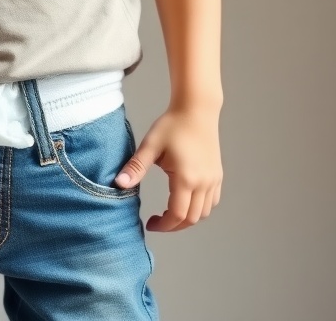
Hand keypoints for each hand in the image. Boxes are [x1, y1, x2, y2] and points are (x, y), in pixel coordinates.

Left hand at [113, 105, 222, 231]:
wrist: (196, 109)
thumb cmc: (172, 125)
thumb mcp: (151, 145)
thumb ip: (136, 167)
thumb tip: (118, 184)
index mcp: (186, 178)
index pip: (177, 215)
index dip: (164, 225)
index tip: (151, 223)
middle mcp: (204, 183)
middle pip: (192, 219)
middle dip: (174, 225)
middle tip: (158, 220)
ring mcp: (213, 179)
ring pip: (204, 212)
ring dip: (188, 217)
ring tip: (171, 211)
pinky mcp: (217, 174)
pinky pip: (212, 201)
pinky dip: (200, 207)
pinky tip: (186, 199)